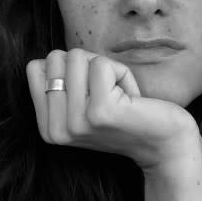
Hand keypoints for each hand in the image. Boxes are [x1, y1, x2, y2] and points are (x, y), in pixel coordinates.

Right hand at [26, 48, 201, 171]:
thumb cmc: (126, 113)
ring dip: (106, 69)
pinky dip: (121, 72)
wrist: (164, 143)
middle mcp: (56, 130)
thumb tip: (49, 60)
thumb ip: (60, 83)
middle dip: (86, 66)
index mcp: (48, 128)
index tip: (91, 93)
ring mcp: (76, 123)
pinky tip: (130, 98)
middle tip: (108, 93)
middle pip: (55, 58)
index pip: (36, 67)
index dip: (69, 69)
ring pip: (76, 57)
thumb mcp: (83, 104)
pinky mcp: (100, 112)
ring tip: (119, 96)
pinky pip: (101, 64)